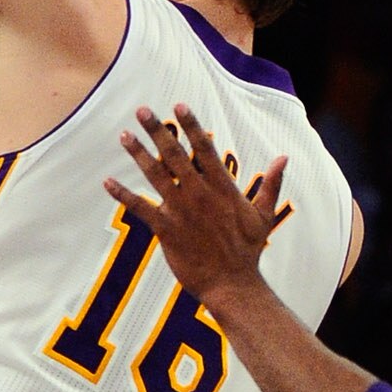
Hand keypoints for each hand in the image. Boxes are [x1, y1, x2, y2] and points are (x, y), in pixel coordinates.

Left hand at [106, 103, 285, 305]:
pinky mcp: (166, 230)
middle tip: (142, 111)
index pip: (204, 148)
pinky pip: (140, 208)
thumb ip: (272, 184)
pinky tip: (107, 182)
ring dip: (138, 155)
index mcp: (222, 188)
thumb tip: (285, 157)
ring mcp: (181, 211)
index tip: (179, 106)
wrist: (232, 284)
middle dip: (157, 131)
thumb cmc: (248, 251)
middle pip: (175, 155)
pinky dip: (123, 195)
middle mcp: (199, 194)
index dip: (191, 126)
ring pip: (155, 176)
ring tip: (123, 136)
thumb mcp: (265, 215)